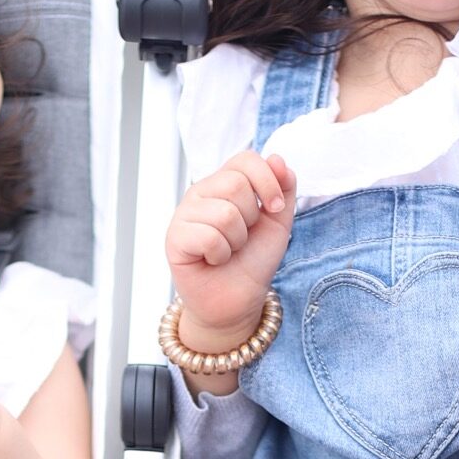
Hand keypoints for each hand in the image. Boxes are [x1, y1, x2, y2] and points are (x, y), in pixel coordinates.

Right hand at [166, 151, 296, 340]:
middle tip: (242, 237)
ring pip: (225, 213)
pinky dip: (220, 254)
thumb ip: (284, 189)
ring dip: (236, 240)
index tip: (275, 208)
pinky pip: (209, 236)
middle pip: (236, 184)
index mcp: (224, 183)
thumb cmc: (253, 261)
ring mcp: (184, 214)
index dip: (267, 181)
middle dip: (251, 218)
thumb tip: (277, 159)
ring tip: (228, 250)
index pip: (245, 159)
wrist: (238, 299)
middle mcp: (201, 193)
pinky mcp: (175, 238)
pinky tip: (213, 260)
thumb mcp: (278, 222)